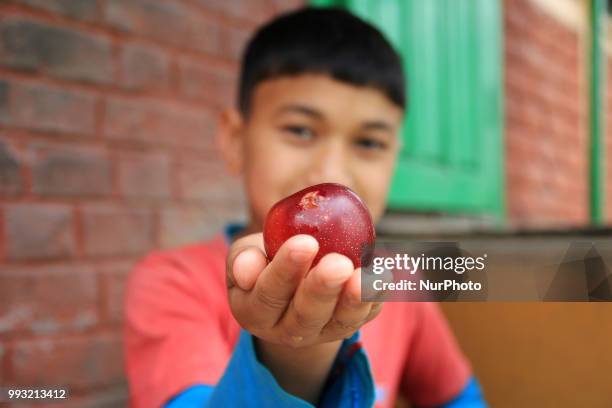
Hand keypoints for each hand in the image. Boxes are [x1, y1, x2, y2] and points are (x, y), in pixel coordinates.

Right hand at [226, 232, 382, 347]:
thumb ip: (243, 258)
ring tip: (368, 277)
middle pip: (306, 314)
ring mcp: (321, 331)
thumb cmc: (265, 260)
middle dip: (323, 288)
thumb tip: (247, 269)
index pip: (268, 293)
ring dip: (356, 299)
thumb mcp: (246, 255)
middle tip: (338, 263)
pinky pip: (365, 315)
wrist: (291, 280)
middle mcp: (286, 330)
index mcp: (254, 311)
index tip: (304, 242)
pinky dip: (377, 297)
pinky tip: (385, 275)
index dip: (286, 270)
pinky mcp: (348, 325)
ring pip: (340, 321)